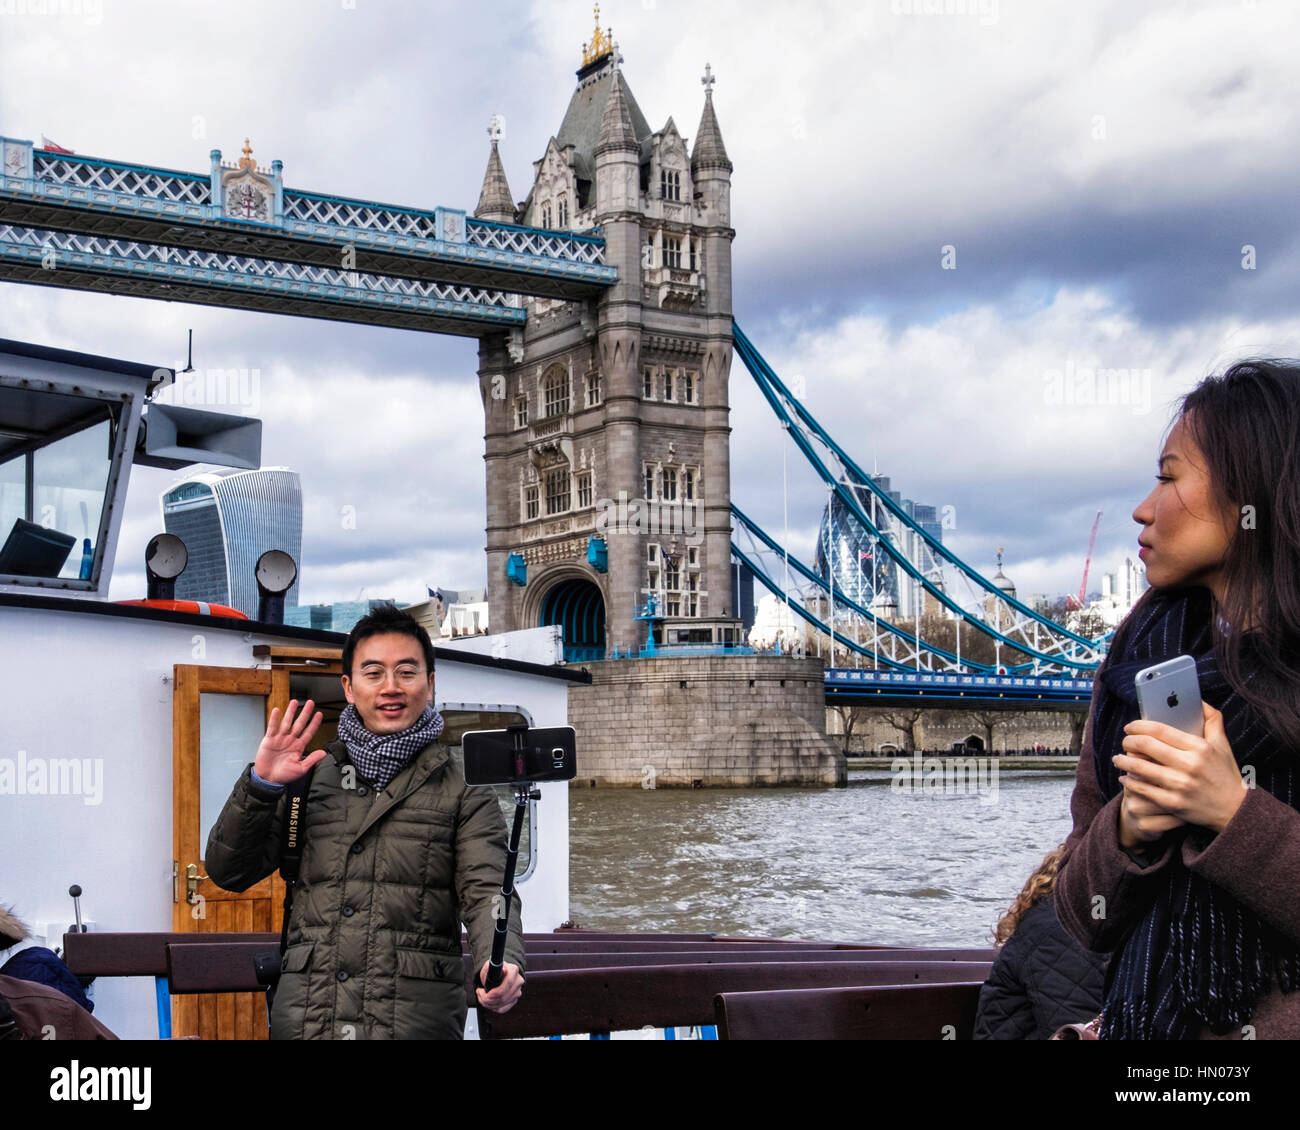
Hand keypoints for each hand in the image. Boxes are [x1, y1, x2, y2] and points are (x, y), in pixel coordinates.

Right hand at [254, 698, 325, 783]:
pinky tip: (277, 711)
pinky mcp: (269, 740)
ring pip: (287, 723)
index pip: (309, 732)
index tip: (319, 714)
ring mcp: (280, 739)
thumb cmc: (284, 775)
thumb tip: (323, 753)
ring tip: (294, 702)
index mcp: (299, 746)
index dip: (314, 723)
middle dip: (305, 713)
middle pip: (299, 724)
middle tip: (311, 703)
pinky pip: (272, 728)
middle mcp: (290, 740)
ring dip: (291, 712)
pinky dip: (274, 719)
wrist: (268, 779)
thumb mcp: (301, 769)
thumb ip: (311, 759)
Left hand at [476, 961, 522, 1012]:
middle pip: (503, 997)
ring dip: (488, 1004)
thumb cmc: (494, 970)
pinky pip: (502, 1009)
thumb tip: (504, 970)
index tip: (484, 992)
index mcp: (513, 971)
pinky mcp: (514, 1000)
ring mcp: (517, 992)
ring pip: (502, 1004)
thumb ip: (493, 967)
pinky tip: (487, 1002)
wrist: (500, 973)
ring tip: (481, 997)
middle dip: (487, 999)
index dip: (495, 991)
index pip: (508, 984)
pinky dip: (492, 1007)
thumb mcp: (489, 966)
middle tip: (479, 994)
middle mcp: (518, 982)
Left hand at [1113, 702, 1247, 834]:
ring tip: (1117, 759)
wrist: (1236, 810)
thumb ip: (1212, 719)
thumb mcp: (1222, 745)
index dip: (1138, 725)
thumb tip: (1198, 700)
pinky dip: (1129, 782)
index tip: (1130, 727)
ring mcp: (1180, 785)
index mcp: (1199, 748)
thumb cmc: (1226, 773)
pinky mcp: (1173, 803)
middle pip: (1145, 746)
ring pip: (1139, 767)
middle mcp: (1189, 765)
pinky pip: (1142, 789)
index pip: (1159, 730)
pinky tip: (1125, 778)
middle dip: (1128, 742)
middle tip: (1124, 741)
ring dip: (1123, 761)